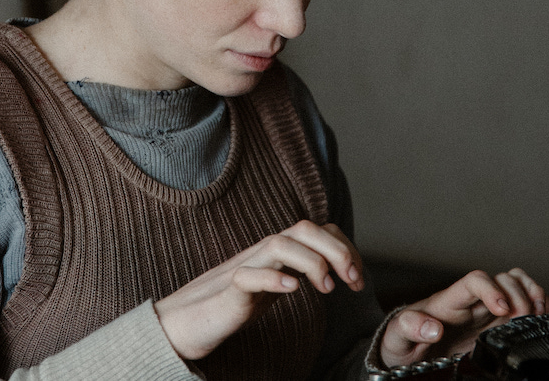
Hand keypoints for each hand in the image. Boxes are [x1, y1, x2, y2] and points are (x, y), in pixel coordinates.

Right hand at [154, 220, 363, 359]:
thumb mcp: (276, 283)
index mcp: (279, 250)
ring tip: (327, 289)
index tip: (358, 280)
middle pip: (304, 229)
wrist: (190, 319)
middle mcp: (264, 252)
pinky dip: (273, 279)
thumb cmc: (235, 301)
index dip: (346, 249)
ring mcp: (246, 267)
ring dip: (311, 262)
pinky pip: (248, 276)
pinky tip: (292, 289)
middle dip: (337, 250)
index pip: (319, 230)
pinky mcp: (229, 291)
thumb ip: (298, 270)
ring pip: (279, 244)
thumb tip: (334, 270)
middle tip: (352, 282)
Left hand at [380, 268, 548, 367]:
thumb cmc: (403, 341)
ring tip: (541, 313)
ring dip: (534, 294)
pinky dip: (545, 305)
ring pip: (517, 285)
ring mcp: (487, 310)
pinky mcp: (499, 322)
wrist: (409, 352)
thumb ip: (409, 328)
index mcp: (449, 301)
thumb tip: (432, 327)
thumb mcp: (397, 337)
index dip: (493, 290)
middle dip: (520, 295)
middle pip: (504, 279)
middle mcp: (473, 301)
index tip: (503, 310)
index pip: (475, 280)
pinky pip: (527, 305)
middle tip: (525, 318)